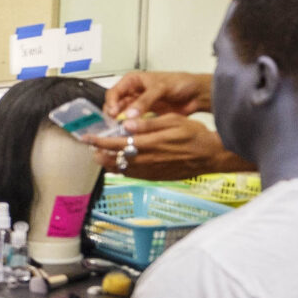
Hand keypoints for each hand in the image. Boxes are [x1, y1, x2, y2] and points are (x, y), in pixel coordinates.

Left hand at [86, 112, 223, 179]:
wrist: (211, 155)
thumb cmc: (195, 135)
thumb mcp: (173, 120)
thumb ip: (148, 123)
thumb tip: (126, 123)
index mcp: (149, 143)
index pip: (116, 143)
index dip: (99, 141)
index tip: (87, 137)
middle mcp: (147, 159)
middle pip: (114, 160)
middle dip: (99, 153)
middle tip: (92, 147)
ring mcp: (151, 171)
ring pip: (121, 170)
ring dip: (108, 163)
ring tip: (101, 155)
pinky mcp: (156, 177)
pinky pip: (133, 176)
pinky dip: (121, 170)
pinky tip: (119, 164)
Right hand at [103, 70, 211, 123]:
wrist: (196, 94)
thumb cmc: (180, 83)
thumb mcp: (160, 88)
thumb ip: (145, 101)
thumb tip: (129, 114)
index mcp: (132, 81)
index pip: (114, 93)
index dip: (111, 103)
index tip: (112, 114)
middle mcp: (133, 93)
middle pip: (115, 106)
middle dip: (113, 116)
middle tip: (115, 125)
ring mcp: (139, 106)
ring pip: (123, 116)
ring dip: (122, 124)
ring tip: (123, 131)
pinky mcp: (146, 116)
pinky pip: (134, 123)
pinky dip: (132, 129)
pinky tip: (132, 134)